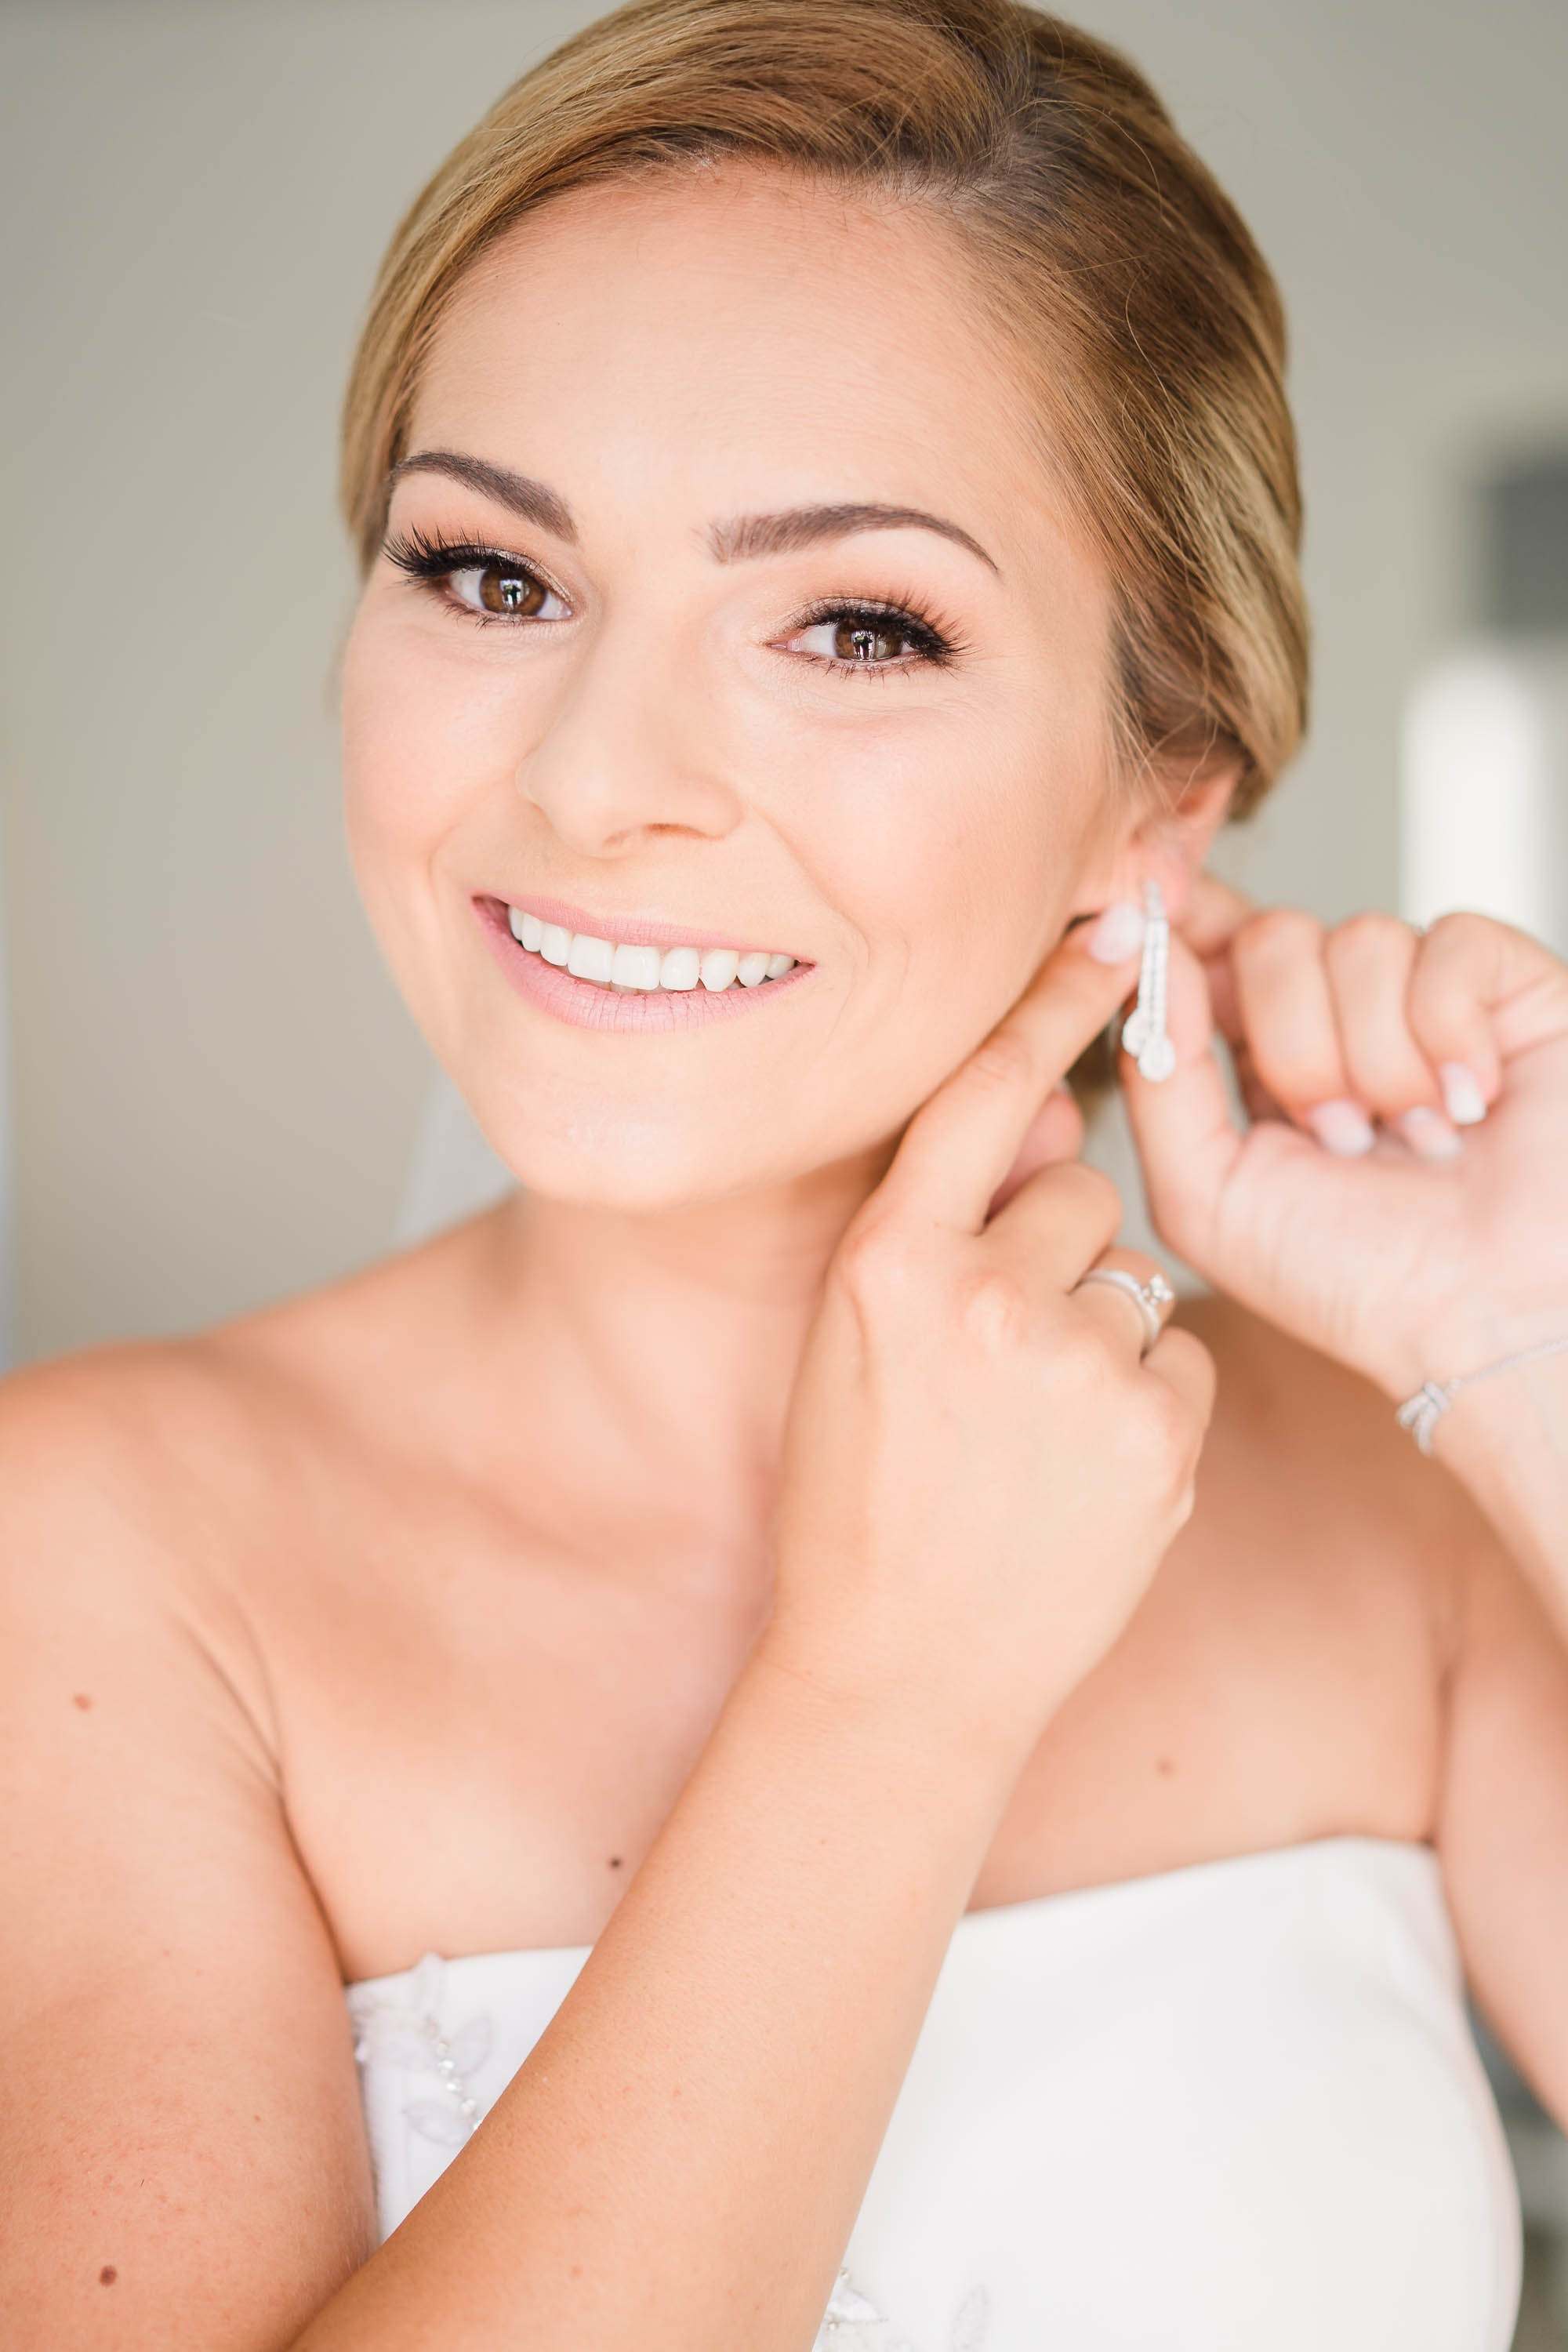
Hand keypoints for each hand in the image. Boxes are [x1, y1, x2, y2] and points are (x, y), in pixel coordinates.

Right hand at [765, 916, 1214, 1763]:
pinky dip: (1145, 1402)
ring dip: (1101, 1335)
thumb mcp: (846, 1343)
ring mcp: (1076, 1370)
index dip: (1054, 1001)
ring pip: (1133, 1280)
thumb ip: (932, 1228)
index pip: (987, 1090)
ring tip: (1033, 1433)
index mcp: (886, 1261)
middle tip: (1002, 1357)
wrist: (899, 1673)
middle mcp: (982, 1298)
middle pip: (1078, 1196)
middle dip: (1056, 1255)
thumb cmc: (856, 1503)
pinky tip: (1080, 1470)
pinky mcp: (1157, 1437)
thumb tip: (1047, 1127)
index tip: (1116, 934)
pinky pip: (1179, 1358)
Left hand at [1123, 879, 1567, 1398]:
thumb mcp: (1208, 1199)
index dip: (1180, 917)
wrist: (1493, 1321)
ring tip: (1418, 1141)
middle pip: (1272, 937)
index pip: (1208, 945)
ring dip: (1379, 1060)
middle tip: (1339, 1136)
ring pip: (1362, 940)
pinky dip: (1452, 1032)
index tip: (1157, 912)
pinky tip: (1475, 1103)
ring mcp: (1426, 996)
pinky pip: (1453, 942)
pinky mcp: (1512, 985)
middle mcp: (1342, 1019)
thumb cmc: (1358, 1283)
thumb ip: (1158, 1082)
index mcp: (1261, 1061)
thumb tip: (1150, 969)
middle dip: (1293, 1045)